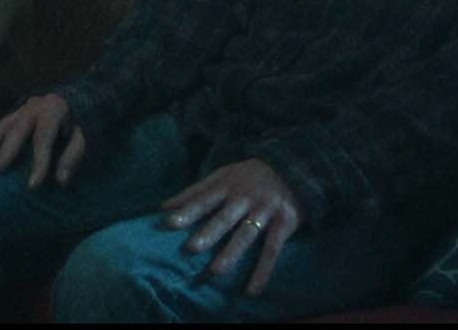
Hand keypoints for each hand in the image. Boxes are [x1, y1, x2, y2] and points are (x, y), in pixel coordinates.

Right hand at [0, 93, 86, 188]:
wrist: (76, 98)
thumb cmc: (80, 123)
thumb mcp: (84, 137)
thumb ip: (73, 156)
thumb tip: (61, 181)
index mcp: (54, 110)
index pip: (44, 139)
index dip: (39, 162)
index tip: (32, 186)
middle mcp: (34, 107)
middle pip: (17, 130)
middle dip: (5, 150)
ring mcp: (20, 110)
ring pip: (0, 126)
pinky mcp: (11, 115)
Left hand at [159, 159, 301, 296]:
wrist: (294, 168)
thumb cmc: (250, 176)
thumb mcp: (223, 175)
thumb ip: (196, 191)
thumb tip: (163, 206)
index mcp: (228, 185)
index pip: (205, 199)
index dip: (188, 210)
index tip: (170, 223)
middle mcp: (245, 197)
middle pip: (225, 217)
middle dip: (209, 232)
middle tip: (192, 248)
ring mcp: (265, 210)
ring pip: (246, 234)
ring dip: (231, 253)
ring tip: (216, 271)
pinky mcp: (284, 223)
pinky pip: (272, 250)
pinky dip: (262, 270)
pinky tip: (252, 289)